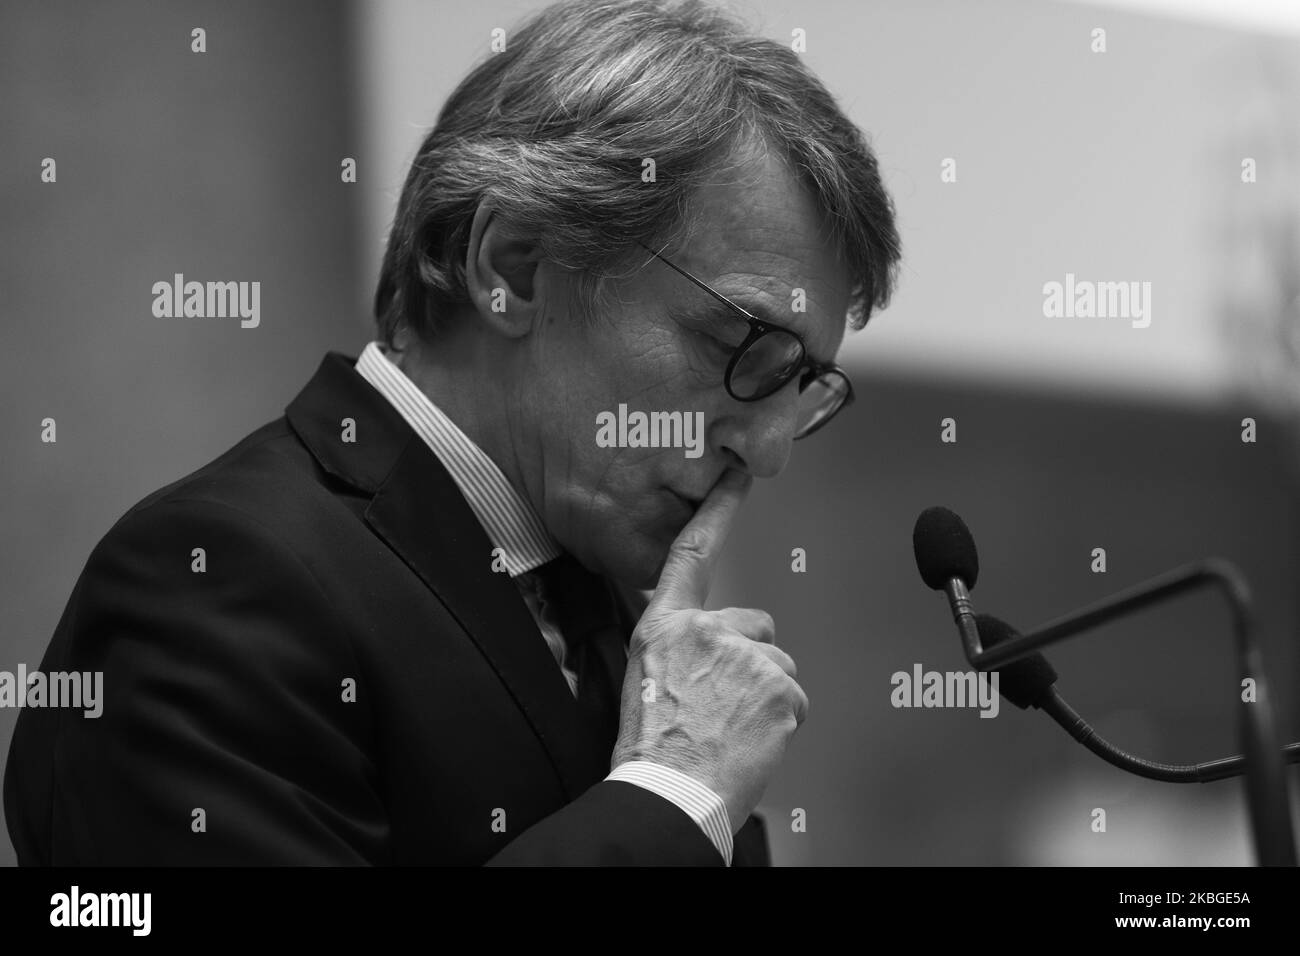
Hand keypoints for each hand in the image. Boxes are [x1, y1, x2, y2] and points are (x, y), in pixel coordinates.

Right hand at [610, 468, 807, 832]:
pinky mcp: (778, 687)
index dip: (716, 511)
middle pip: (757, 627)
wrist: (668, 793)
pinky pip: (795, 699)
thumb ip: (679, 648)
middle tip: (724, 705)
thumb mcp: (645, 680)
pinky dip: (781, 722)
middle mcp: (706, 632)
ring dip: (766, 697)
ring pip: (779, 666)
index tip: (735, 476)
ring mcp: (746, 657)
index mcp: (666, 627)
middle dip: (751, 662)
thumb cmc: (654, 748)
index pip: (692, 554)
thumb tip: (703, 649)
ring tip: (733, 729)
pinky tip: (751, 740)